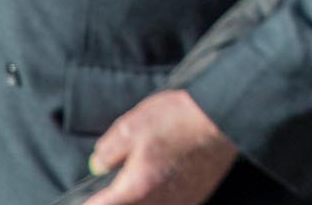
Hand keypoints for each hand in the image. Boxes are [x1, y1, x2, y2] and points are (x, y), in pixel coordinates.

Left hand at [85, 90, 238, 204]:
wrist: (225, 116)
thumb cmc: (179, 119)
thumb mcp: (132, 127)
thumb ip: (107, 151)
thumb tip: (98, 165)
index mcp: (135, 190)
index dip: (88, 200)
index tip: (85, 195)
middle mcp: (158, 204)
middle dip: (116, 198)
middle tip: (114, 184)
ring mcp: (180, 202)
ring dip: (138, 198)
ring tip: (141, 176)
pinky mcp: (197, 196)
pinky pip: (169, 204)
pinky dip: (160, 197)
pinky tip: (162, 179)